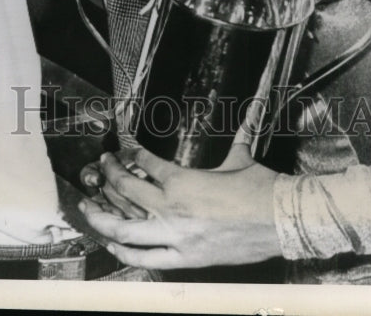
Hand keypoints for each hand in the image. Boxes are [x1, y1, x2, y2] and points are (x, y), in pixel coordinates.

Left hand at [78, 145, 281, 269]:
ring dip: (102, 216)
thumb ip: (237, 135)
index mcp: (183, 180)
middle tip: (101, 167)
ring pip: (125, 228)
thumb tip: (248, 113)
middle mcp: (173, 208)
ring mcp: (177, 236)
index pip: (144, 164)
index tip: (123, 151)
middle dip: (108, 176)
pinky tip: (111, 241)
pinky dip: (124, 250)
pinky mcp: (186, 258)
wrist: (283, 220)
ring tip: (88, 206)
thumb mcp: (240, 158)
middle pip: (126, 191)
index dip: (130, 154)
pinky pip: (145, 258)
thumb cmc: (261, 188)